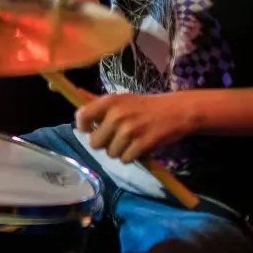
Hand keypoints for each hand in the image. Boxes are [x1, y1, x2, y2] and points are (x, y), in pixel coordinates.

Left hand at [75, 92, 197, 162]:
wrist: (175, 111)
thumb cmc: (144, 106)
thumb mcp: (121, 99)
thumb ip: (99, 102)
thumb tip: (76, 93)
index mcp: (109, 101)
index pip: (82, 116)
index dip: (84, 127)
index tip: (91, 129)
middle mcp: (117, 115)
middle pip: (95, 143)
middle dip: (104, 143)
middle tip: (115, 138)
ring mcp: (130, 130)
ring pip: (110, 153)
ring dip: (119, 151)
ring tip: (130, 141)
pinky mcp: (142, 144)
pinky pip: (125, 159)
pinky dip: (131, 156)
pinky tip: (138, 147)